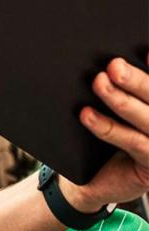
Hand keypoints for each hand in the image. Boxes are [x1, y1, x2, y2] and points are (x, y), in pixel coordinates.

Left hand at [60, 55, 148, 211]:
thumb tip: (112, 62)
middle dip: (137, 81)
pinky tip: (87, 114)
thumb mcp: (114, 107)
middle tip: (114, 65)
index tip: (147, 52)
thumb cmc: (102, 134)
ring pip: (148, 119)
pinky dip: (108, 127)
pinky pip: (132, 142)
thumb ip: (122, 86)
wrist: (89, 178)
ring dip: (121, 100)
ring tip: (99, 83)